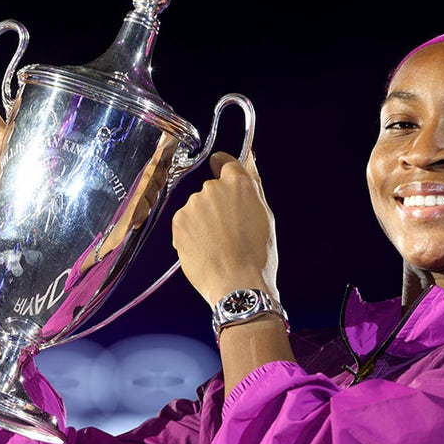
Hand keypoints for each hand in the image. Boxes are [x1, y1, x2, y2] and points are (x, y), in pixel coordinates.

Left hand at [172, 150, 279, 306]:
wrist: (237, 284)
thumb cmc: (258, 255)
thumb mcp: (265, 215)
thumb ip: (253, 184)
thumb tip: (249, 159)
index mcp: (239, 184)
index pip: (224, 162)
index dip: (224, 171)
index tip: (225, 183)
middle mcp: (213, 188)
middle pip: (211, 189)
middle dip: (218, 205)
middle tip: (230, 230)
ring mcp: (194, 205)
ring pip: (197, 207)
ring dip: (204, 220)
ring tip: (218, 244)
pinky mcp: (179, 222)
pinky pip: (185, 222)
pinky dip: (192, 233)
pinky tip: (205, 249)